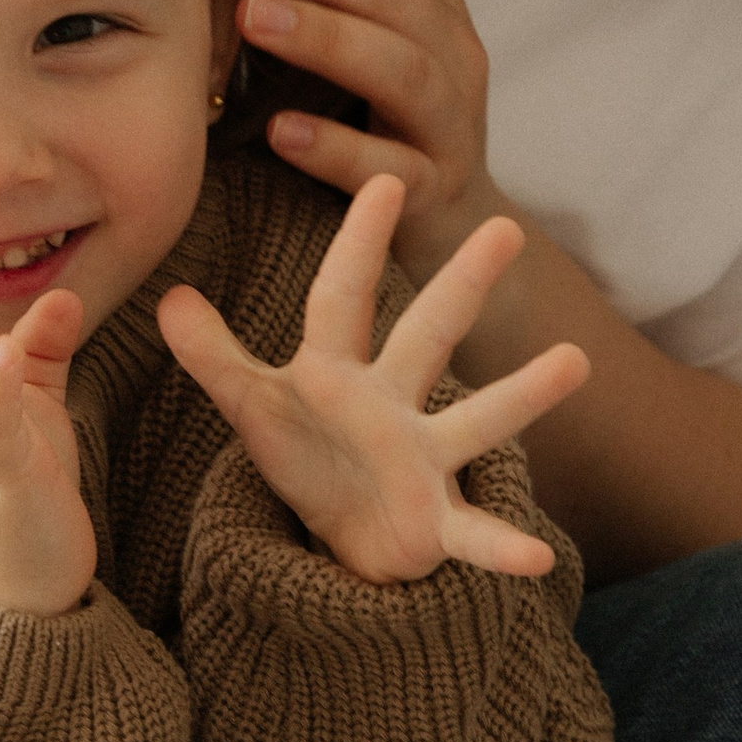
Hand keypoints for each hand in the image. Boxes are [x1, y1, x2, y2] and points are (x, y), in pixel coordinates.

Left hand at [157, 178, 588, 580]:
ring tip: (574, 360)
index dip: (357, 244)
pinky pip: (474, 533)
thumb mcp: (253, 408)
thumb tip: (168, 297)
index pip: (343, 297)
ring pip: (477, 421)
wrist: (346, 538)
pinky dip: (504, 547)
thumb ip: (215, 357)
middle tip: (505, 228)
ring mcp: (423, 459)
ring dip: (523, 393)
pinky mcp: (437, 523)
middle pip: (427, 336)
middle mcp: (392, 404)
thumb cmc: (308, 456)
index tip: (385, 182)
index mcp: (338, 371)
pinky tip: (536, 559)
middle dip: (461, 285)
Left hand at [207, 0, 506, 290]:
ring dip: (323, 37)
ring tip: (251, 16)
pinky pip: (389, 169)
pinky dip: (336, 150)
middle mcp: (450, 47)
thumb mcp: (354, 34)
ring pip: (398, 69)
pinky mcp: (433, 193)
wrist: (458, 235)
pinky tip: (281, 132)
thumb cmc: (385, 118)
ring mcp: (449, 122)